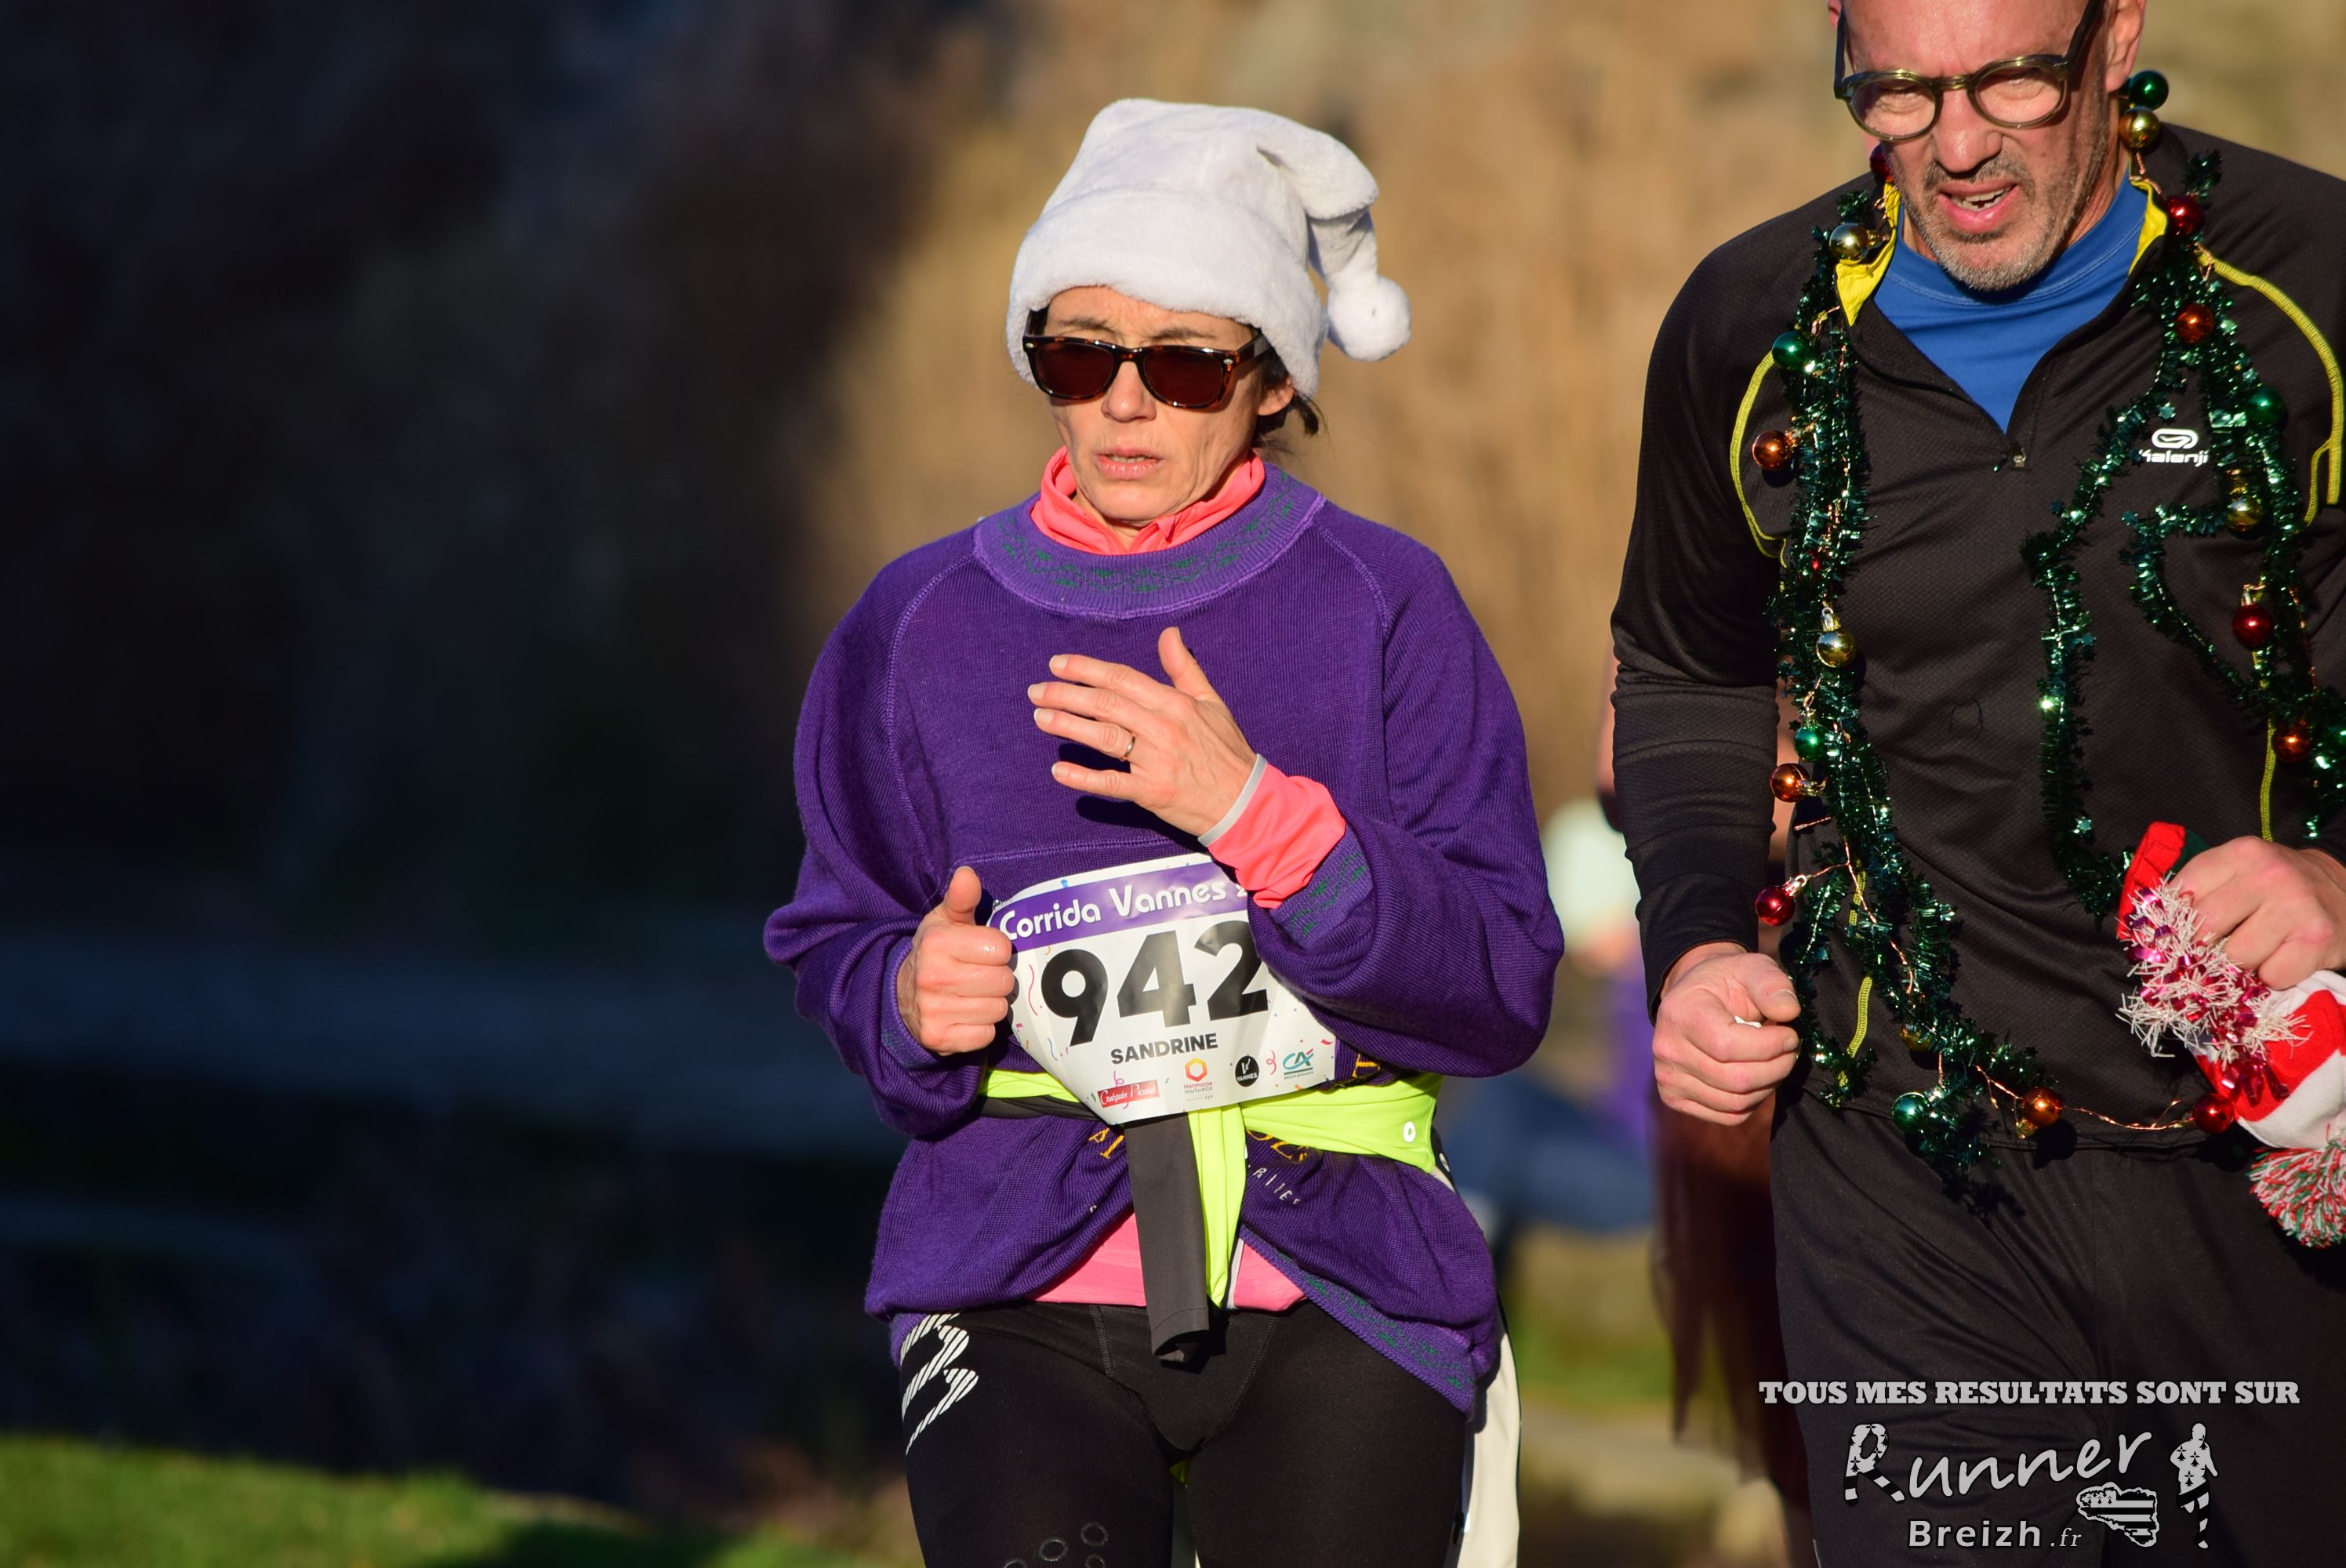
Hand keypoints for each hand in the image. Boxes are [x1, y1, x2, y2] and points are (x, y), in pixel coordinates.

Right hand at [895, 866, 1015, 1054]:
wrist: (900, 996)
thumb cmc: (935, 952)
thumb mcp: (944, 921)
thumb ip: (961, 898)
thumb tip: (967, 874)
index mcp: (937, 943)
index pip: (1001, 949)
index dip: (996, 950)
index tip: (981, 951)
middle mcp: (932, 978)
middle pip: (1004, 981)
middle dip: (997, 977)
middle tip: (978, 974)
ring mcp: (934, 1011)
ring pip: (998, 1009)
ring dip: (991, 1003)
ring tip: (972, 994)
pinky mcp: (940, 1039)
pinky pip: (986, 1035)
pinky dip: (981, 1028)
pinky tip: (965, 1015)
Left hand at [1029, 626, 1255, 837]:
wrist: (1244, 799)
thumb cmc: (1226, 750)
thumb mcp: (1211, 702)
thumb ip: (1184, 668)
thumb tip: (1169, 633)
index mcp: (1174, 703)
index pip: (1122, 679)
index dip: (1086, 669)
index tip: (1057, 664)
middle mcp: (1163, 727)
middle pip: (1106, 704)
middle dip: (1067, 695)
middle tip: (1036, 692)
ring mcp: (1156, 760)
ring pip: (1105, 737)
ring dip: (1068, 726)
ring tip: (1040, 718)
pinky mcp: (1152, 792)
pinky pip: (1112, 782)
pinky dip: (1084, 777)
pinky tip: (1059, 771)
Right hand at [1653, 942, 1800, 1124]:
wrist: (1694, 998)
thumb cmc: (1727, 982)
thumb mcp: (1751, 967)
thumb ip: (1772, 984)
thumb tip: (1789, 1012)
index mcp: (1680, 1014)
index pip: (1727, 1047)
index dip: (1769, 1047)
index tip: (1791, 1034)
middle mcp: (1667, 1049)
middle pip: (1735, 1081)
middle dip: (1776, 1068)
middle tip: (1790, 1050)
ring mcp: (1667, 1078)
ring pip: (1735, 1103)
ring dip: (1768, 1085)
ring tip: (1774, 1061)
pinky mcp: (1675, 1098)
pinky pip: (1728, 1116)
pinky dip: (1752, 1101)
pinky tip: (1756, 1076)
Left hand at [2171, 837, 2345, 990]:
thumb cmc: (2277, 888)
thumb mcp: (2239, 873)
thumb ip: (2200, 891)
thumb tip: (2156, 932)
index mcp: (2239, 854)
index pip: (2181, 895)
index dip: (2177, 922)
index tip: (2184, 933)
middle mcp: (2268, 874)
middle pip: (2204, 929)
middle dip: (2207, 947)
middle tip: (2223, 946)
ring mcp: (2295, 906)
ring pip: (2236, 958)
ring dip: (2243, 965)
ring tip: (2260, 949)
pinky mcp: (2316, 940)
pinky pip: (2272, 976)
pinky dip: (2273, 977)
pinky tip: (2283, 958)